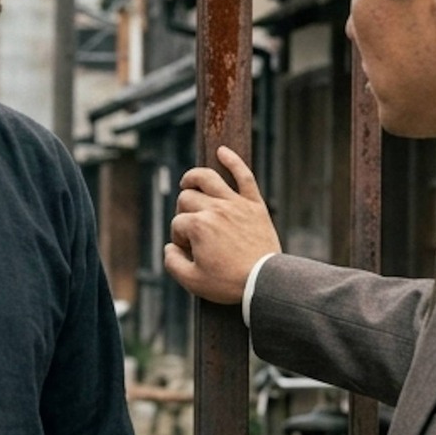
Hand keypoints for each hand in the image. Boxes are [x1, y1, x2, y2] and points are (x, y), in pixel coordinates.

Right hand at [164, 147, 280, 304]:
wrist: (265, 281)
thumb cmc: (229, 283)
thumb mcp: (192, 282)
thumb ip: (172, 262)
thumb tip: (169, 246)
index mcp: (198, 226)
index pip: (177, 224)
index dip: (179, 239)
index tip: (190, 253)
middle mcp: (215, 209)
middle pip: (187, 198)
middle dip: (184, 213)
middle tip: (193, 230)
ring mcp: (236, 204)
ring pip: (208, 178)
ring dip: (193, 177)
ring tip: (188, 183)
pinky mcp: (255, 204)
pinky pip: (244, 175)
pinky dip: (233, 160)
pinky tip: (222, 151)